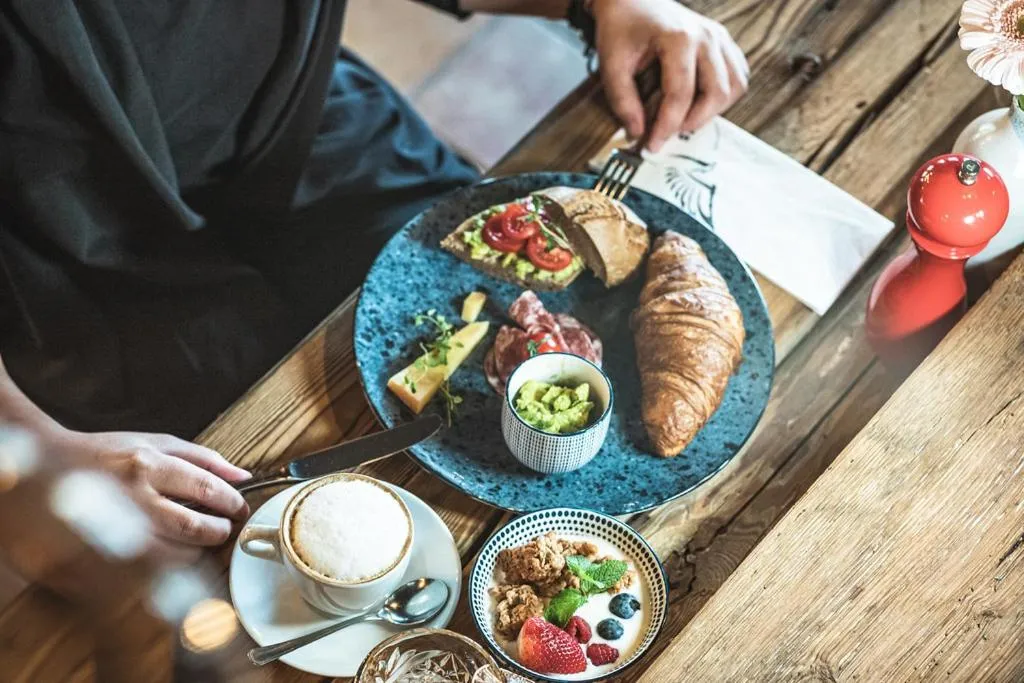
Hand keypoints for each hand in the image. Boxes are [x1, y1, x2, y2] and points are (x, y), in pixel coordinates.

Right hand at [42, 428, 251, 555]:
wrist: (42, 467)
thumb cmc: (102, 454)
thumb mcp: (153, 442)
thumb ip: (202, 458)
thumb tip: (244, 476)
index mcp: (146, 464)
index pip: (206, 487)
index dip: (231, 503)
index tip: (239, 509)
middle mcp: (130, 496)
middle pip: (192, 527)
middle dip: (217, 532)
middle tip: (222, 530)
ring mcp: (109, 529)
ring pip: (171, 556)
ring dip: (193, 554)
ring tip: (194, 543)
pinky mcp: (92, 556)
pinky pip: (142, 575)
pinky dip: (162, 570)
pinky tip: (164, 557)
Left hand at [591, 0, 748, 150]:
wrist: (632, 0)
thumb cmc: (622, 28)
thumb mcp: (611, 64)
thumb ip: (622, 101)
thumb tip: (637, 132)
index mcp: (678, 38)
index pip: (681, 94)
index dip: (666, 126)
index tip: (652, 145)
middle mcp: (706, 36)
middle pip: (716, 93)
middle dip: (692, 122)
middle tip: (668, 134)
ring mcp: (720, 37)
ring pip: (735, 86)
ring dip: (713, 111)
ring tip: (684, 118)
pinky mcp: (724, 42)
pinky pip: (738, 76)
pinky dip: (723, 95)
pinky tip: (700, 101)